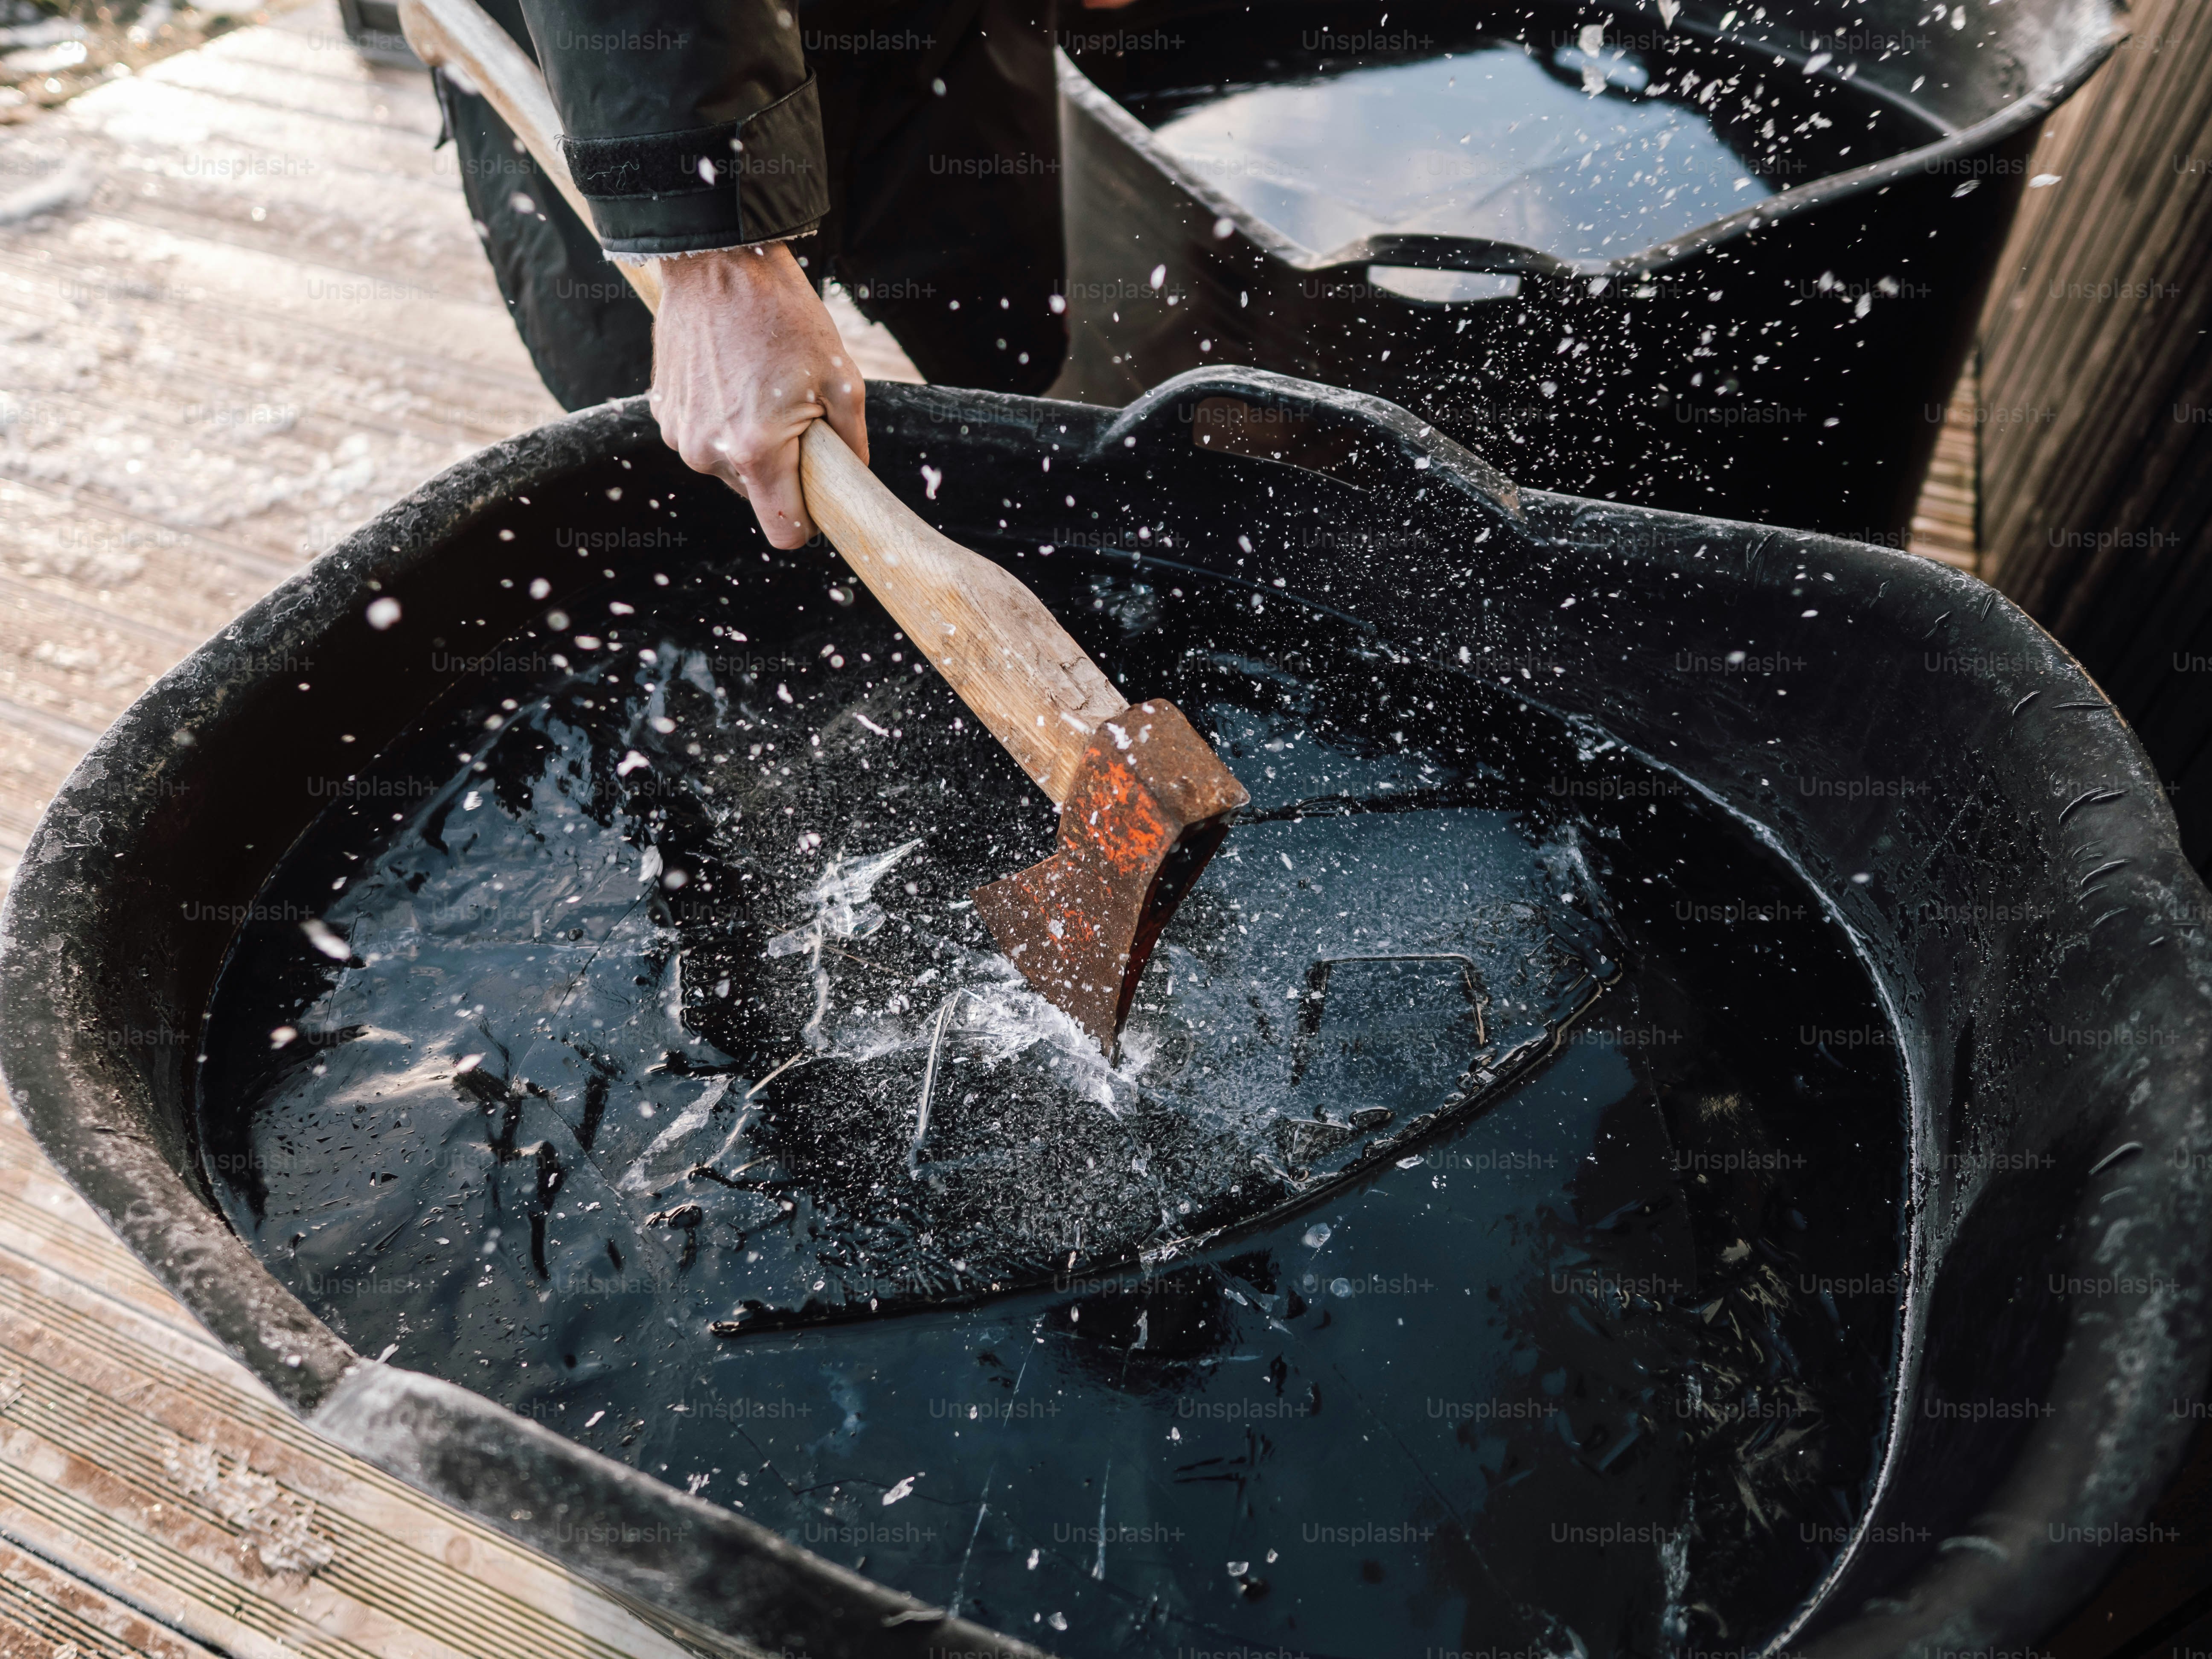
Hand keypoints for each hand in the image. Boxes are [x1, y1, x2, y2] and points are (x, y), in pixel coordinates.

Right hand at [648, 242, 867, 548]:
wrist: (719, 262)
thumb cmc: (784, 316)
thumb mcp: (841, 379)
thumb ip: (851, 443)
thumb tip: (852, 479)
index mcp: (755, 451)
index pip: (783, 532)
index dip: (807, 522)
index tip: (817, 497)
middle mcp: (709, 453)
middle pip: (757, 497)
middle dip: (780, 469)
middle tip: (792, 414)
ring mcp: (680, 434)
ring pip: (729, 468)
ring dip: (750, 444)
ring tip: (760, 389)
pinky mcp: (664, 414)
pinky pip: (704, 439)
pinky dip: (722, 422)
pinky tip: (733, 379)